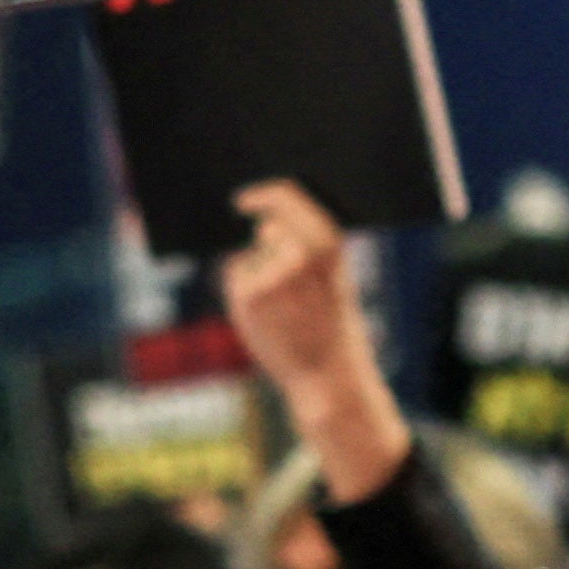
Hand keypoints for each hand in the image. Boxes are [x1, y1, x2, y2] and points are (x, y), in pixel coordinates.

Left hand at [223, 179, 408, 499]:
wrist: (326, 375)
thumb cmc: (328, 324)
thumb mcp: (331, 277)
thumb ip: (302, 245)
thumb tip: (259, 221)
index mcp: (327, 243)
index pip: (288, 195)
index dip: (263, 193)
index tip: (246, 198)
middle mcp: (298, 253)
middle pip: (266, 224)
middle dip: (262, 233)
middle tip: (258, 247)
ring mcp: (270, 273)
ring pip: (249, 253)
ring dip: (255, 268)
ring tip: (279, 302)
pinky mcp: (247, 295)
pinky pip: (237, 277)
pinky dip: (244, 290)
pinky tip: (264, 314)